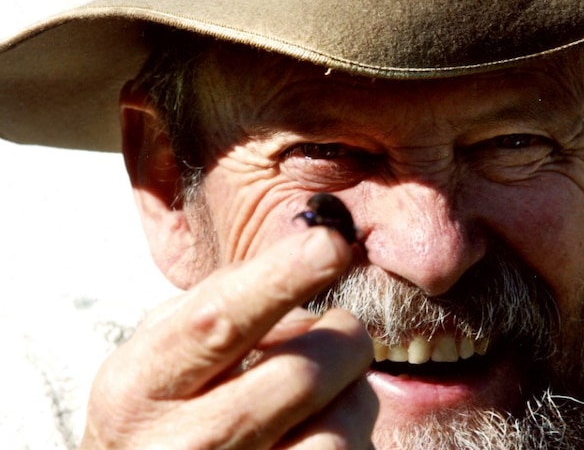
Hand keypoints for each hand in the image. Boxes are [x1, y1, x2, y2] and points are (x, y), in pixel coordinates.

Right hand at [79, 228, 377, 448]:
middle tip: (343, 332)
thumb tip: (303, 275)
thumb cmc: (161, 412)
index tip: (330, 244)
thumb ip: (219, 303)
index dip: (280, 278)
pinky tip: (322, 427)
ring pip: (337, 431)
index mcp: (139, 388)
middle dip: (344, 339)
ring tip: (332, 390)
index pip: (218, 322)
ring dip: (354, 395)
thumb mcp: (160, 354)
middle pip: (301, 376)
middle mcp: (180, 445)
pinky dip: (353, 433)